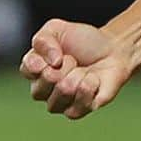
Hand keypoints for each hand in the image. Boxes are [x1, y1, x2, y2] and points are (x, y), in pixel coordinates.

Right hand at [19, 18, 134, 118]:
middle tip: (74, 60)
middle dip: (67, 64)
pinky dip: (90, 86)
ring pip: (65, 90)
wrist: (112, 51)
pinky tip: (93, 81)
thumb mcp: (57, 29)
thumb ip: (43, 40)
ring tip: (84, 71)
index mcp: (34, 70)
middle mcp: (42, 90)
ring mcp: (59, 103)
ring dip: (79, 74)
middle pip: (47, 79)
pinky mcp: (78, 111)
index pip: (28, 68)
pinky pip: (79, 103)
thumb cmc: (82, 41)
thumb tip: (53, 61)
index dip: (46, 58)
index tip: (59, 51)